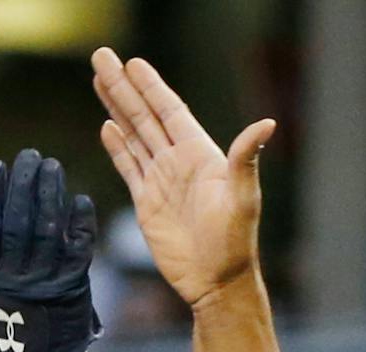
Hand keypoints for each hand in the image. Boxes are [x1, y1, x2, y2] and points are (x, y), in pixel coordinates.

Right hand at [0, 148, 100, 351]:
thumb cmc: (2, 322)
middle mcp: (15, 277)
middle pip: (19, 222)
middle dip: (24, 185)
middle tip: (29, 156)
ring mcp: (46, 282)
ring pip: (48, 230)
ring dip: (51, 194)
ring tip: (52, 166)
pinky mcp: (74, 286)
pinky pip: (78, 249)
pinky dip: (80, 223)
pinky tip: (79, 199)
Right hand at [91, 47, 275, 311]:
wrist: (216, 281)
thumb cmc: (235, 241)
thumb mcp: (243, 197)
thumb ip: (246, 158)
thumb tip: (267, 123)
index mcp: (199, 154)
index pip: (170, 111)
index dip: (151, 87)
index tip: (133, 63)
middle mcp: (178, 162)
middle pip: (145, 115)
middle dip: (123, 87)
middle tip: (101, 57)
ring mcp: (161, 180)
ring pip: (134, 135)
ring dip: (116, 108)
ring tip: (98, 80)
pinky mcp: (147, 203)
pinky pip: (129, 167)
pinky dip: (117, 147)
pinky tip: (107, 126)